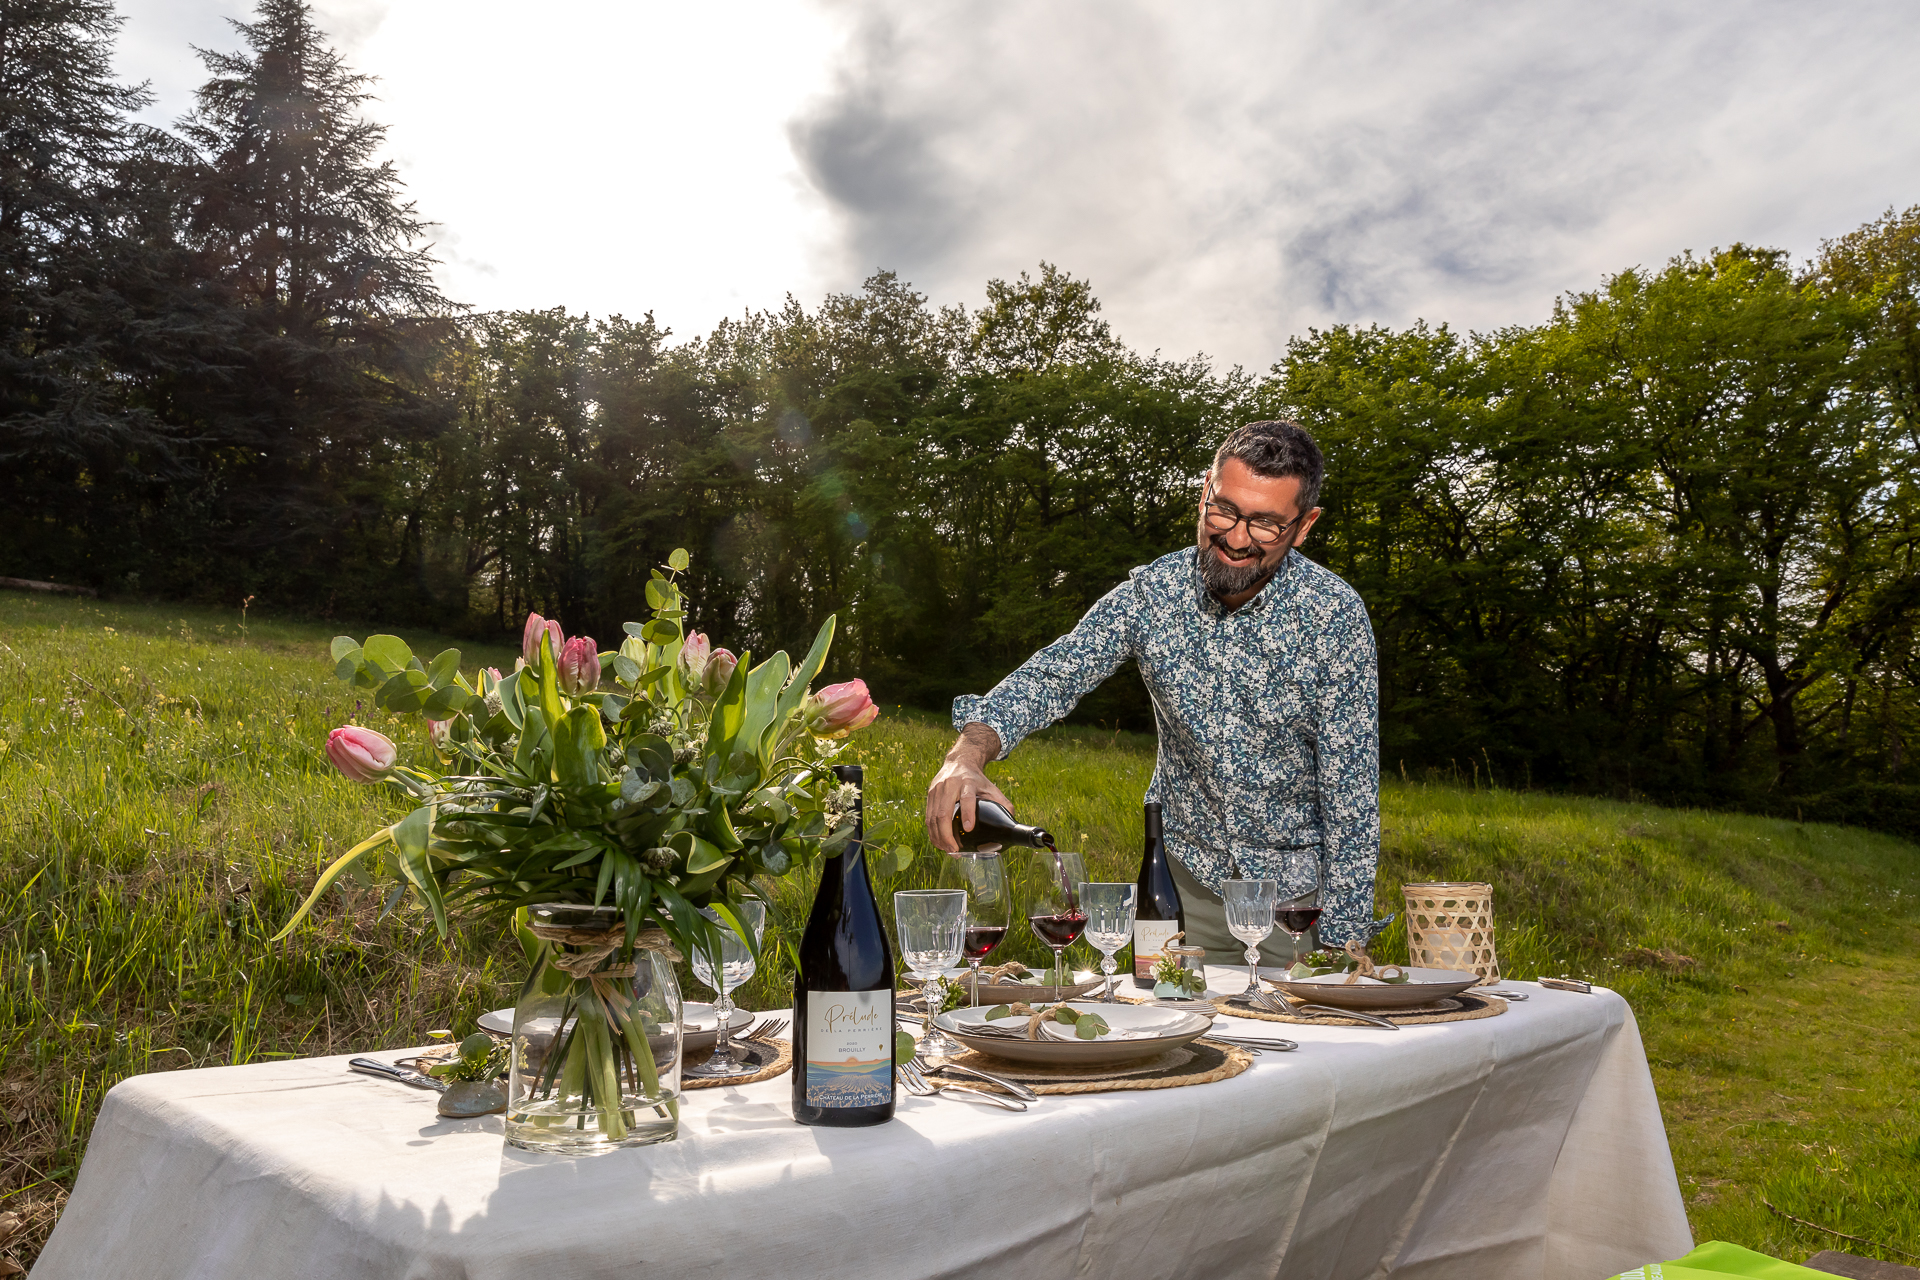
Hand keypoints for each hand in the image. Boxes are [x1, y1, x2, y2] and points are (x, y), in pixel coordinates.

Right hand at [924, 723, 1008, 851]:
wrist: (959, 762)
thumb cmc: (976, 779)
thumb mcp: (990, 787)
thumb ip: (1002, 803)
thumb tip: (1012, 821)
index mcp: (968, 782)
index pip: (966, 798)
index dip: (967, 813)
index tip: (969, 829)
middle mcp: (949, 785)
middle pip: (944, 813)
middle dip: (947, 835)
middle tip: (955, 849)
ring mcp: (937, 790)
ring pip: (933, 818)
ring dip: (939, 837)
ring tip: (948, 850)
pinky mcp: (930, 795)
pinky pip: (928, 817)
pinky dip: (932, 833)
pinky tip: (939, 842)